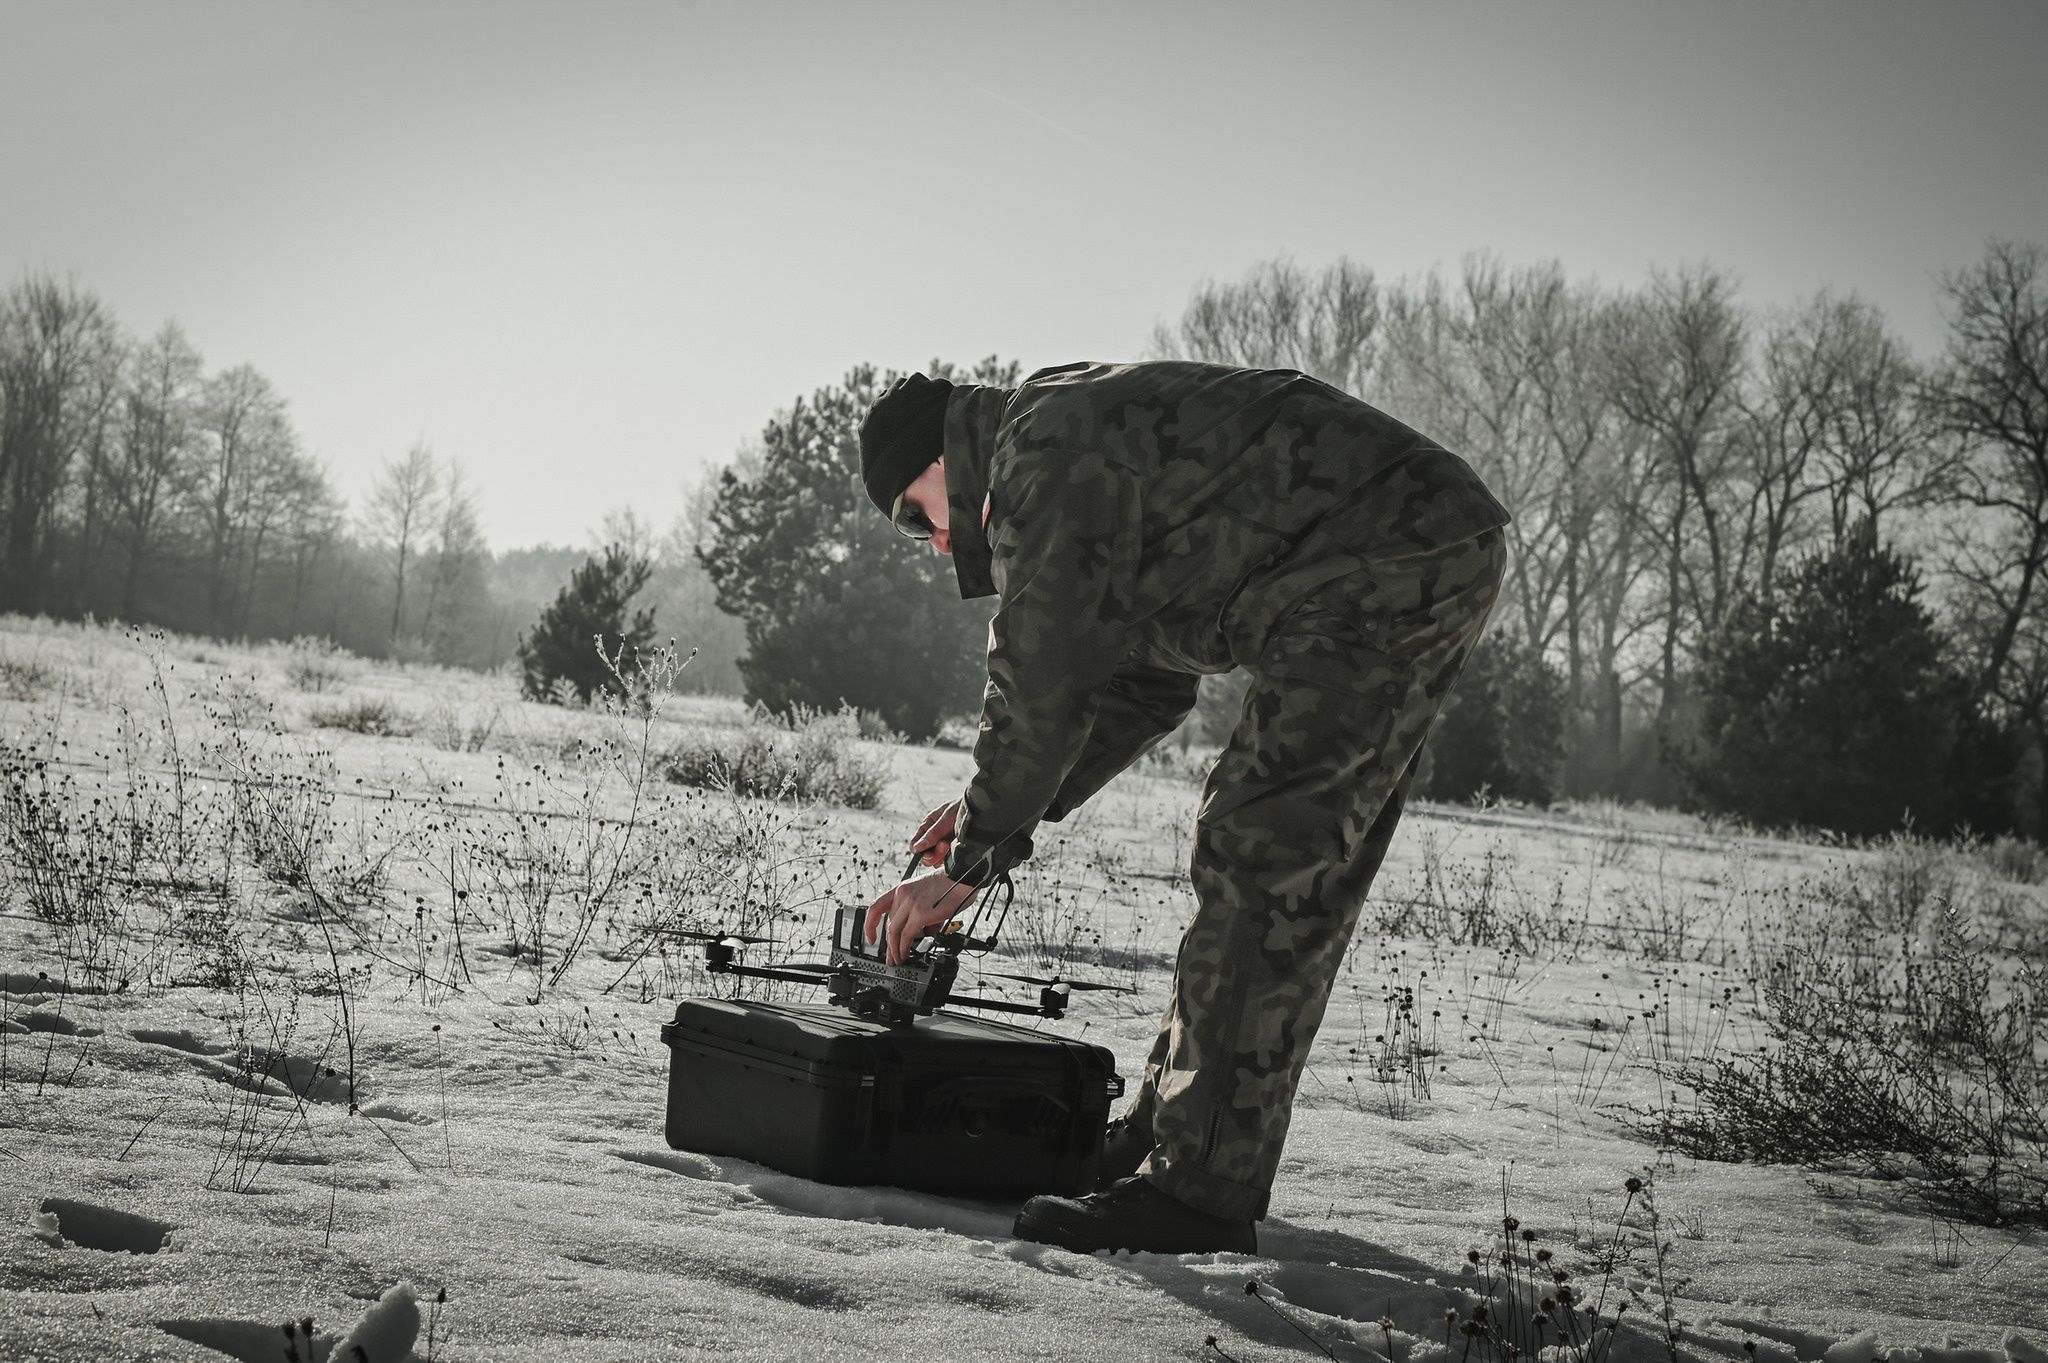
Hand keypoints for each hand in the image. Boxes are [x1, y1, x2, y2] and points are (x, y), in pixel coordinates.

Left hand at [864, 866, 981, 965]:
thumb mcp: (927, 893)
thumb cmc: (950, 884)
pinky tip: (905, 954)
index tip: (871, 937)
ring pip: (893, 932)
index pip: (877, 907)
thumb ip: (920, 911)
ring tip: (898, 960)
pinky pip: (906, 936)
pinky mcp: (920, 913)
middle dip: (888, 945)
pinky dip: (903, 948)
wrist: (963, 876)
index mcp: (902, 889)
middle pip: (888, 924)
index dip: (870, 924)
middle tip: (890, 957)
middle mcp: (902, 895)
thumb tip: (926, 930)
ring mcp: (910, 904)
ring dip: (894, 950)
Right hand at [909, 798, 962, 868]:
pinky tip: (956, 849)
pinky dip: (951, 858)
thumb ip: (933, 832)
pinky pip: (948, 860)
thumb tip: (917, 847)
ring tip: (952, 844)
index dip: (919, 851)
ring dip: (942, 855)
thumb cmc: (966, 806)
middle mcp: (936, 835)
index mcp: (930, 824)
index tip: (928, 854)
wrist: (986, 807)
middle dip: (933, 854)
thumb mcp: (948, 816)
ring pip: (936, 859)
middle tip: (944, 846)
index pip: (916, 842)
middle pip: (925, 854)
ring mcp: (946, 843)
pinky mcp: (955, 850)